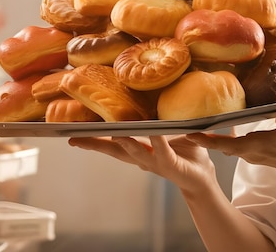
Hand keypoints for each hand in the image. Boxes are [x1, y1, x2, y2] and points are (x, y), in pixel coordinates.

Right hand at [69, 135, 216, 192]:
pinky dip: (158, 142)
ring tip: (113, 133)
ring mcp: (156, 163)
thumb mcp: (169, 133)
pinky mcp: (172, 166)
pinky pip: (163, 152)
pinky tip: (153, 133)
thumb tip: (147, 97)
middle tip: (76, 138)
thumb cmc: (185, 153)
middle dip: (95, 144)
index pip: (111, 144)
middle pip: (114, 150)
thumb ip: (156, 121)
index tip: (73, 134)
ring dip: (124, 143)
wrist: (202, 178)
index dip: (93, 140)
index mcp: (138, 150)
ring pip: (135, 153)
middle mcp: (142, 158)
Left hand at [186, 112, 275, 174]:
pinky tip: (211, 128)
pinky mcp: (248, 153)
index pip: (225, 144)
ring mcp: (246, 154)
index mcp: (254, 145)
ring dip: (207, 139)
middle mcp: (246, 152)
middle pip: (218, 146)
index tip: (189, 135)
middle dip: (200, 138)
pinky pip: (229, 147)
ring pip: (222, 147)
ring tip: (190, 125)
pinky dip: (218, 140)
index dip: (207, 140)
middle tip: (181, 127)